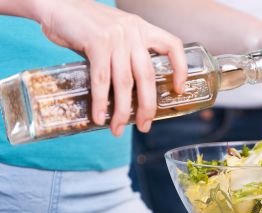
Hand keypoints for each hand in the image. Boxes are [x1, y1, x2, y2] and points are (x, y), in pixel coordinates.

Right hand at [33, 0, 187, 135]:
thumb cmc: (86, 24)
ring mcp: (116, 37)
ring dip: (122, 110)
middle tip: (145, 125)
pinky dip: (101, 101)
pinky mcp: (97, 42)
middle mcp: (133, 32)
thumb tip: (128, 92)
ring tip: (118, 129)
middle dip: (147, 106)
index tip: (178, 90)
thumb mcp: (115, 34)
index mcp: (142, 29)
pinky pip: (102, 79)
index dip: (180, 68)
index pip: (173, 46)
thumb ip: (125, 57)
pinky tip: (100, 116)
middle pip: (147, 76)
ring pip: (125, 82)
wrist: (57, 4)